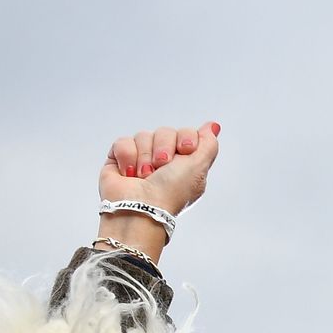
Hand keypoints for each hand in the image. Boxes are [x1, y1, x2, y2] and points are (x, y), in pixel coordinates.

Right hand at [101, 122, 220, 216]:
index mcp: (185, 163)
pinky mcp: (120, 160)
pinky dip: (127, 157)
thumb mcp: (199, 168)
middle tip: (161, 167)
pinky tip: (130, 174)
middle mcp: (164, 160)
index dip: (186, 138)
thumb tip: (213, 126)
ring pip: (144, 135)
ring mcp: (141, 159)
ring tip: (144, 176)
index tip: (185, 150)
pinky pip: (123, 142)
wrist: (141, 207)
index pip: (187, 133)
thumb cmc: (171, 192)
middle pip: (165, 132)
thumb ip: (209, 145)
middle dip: (163, 148)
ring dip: (145, 156)